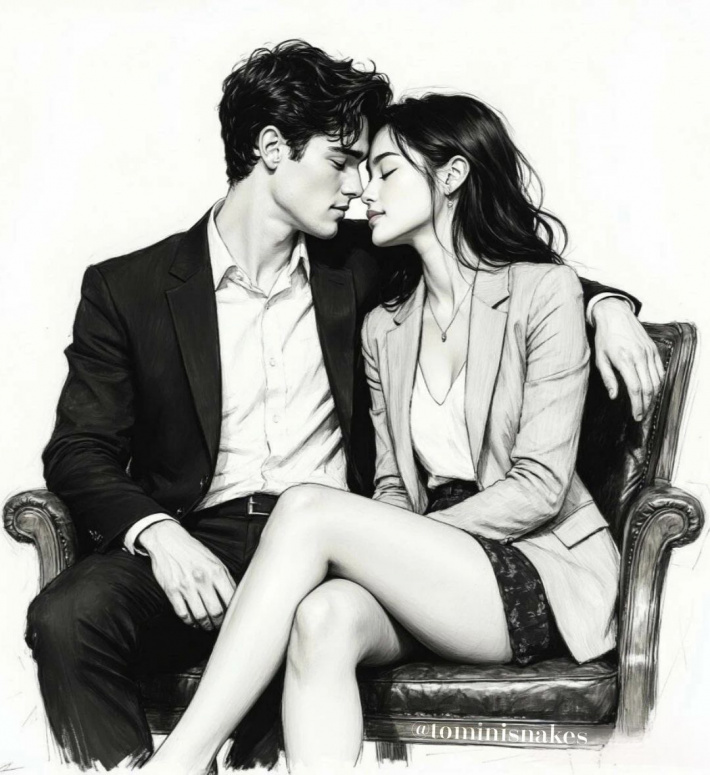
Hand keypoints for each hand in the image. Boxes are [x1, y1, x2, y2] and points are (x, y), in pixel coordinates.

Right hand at [138, 520, 235, 629]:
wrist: (168, 540)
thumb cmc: (193, 551)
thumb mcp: (214, 560)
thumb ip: (224, 577)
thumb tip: (235, 596)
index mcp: (216, 571)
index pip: (230, 598)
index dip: (232, 612)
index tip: (232, 617)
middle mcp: (202, 579)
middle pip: (216, 611)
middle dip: (219, 622)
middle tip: (219, 625)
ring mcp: (186, 586)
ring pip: (199, 615)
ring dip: (205, 625)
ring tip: (207, 626)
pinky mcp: (172, 590)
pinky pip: (182, 613)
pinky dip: (189, 621)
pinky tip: (193, 622)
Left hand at [591, 298, 664, 420]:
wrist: (615, 315)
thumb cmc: (604, 337)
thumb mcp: (600, 358)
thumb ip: (608, 378)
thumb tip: (614, 396)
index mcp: (624, 360)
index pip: (635, 389)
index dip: (637, 405)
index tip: (636, 416)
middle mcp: (639, 357)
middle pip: (649, 388)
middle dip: (647, 405)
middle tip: (641, 416)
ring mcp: (649, 353)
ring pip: (657, 381)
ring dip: (654, 397)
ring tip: (647, 407)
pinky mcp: (654, 349)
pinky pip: (660, 370)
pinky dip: (659, 383)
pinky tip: (653, 391)